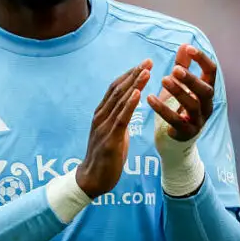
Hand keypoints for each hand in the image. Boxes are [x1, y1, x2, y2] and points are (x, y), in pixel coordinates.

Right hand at [76, 59, 152, 198]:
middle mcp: (100, 116)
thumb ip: (119, 119)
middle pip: (118, 90)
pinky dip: (129, 103)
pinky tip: (138, 93)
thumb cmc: (104, 158)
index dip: (129, 75)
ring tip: (146, 71)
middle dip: (133, 74)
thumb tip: (129, 108)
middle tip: (147, 61)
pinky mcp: (110, 139)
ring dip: (134, 84)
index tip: (142, 64)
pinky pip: (121, 118)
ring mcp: (104, 127)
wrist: (92, 179)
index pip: (115, 89)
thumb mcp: (114, 134)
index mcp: (101, 114)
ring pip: (120, 100)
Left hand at [147, 44, 215, 141]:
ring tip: (163, 80)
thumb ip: (182, 66)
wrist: (175, 140)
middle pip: (205, 90)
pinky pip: (175, 121)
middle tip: (175, 69)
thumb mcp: (180, 85)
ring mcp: (198, 121)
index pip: (211, 72)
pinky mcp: (186, 133)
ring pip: (192, 105)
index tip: (188, 48)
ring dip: (178, 91)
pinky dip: (162, 109)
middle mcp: (207, 106)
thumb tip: (184, 44)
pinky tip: (149, 98)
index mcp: (206, 91)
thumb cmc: (178, 108)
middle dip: (191, 79)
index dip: (202, 59)